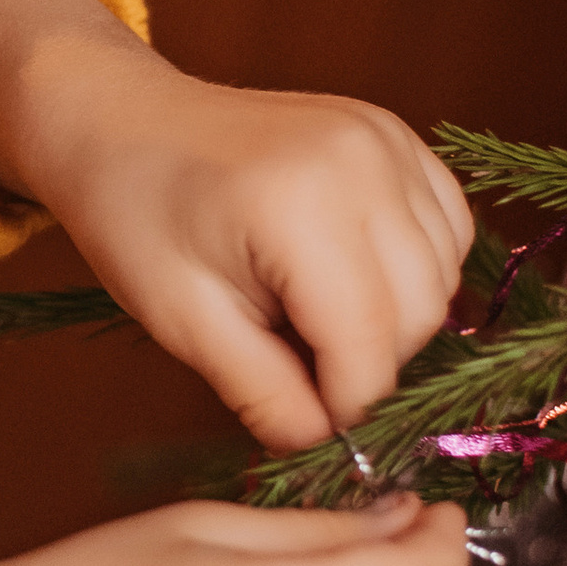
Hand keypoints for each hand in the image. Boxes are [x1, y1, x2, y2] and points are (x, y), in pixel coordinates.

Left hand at [0, 0, 471, 445]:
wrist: (120, 119)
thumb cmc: (134, 215)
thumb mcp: (183, 320)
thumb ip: (263, 393)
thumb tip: (327, 446)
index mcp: (298, 206)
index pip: (369, 345)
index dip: (346, 407)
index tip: (311, 429)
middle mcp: (361, 162)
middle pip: (419, 314)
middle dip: (368, 365)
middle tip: (296, 368)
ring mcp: (386, 139)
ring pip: (441, 277)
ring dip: (393, 321)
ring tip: (306, 314)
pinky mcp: (395, 135)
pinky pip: (446, 230)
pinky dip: (413, 271)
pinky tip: (346, 277)